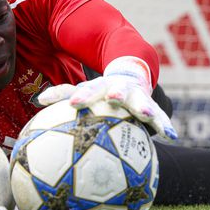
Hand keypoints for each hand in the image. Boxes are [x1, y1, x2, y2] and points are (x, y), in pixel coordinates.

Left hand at [36, 56, 177, 139]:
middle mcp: (118, 89)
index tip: (74, 103)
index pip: (88, 90)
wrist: (130, 74)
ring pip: (141, 101)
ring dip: (144, 107)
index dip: (81, 96)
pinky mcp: (151, 105)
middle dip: (114, 93)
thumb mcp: (83, 90)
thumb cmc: (100, 90)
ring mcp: (136, 96)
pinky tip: (172, 135)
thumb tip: (38, 100)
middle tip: (112, 97)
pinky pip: (160, 117)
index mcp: (99, 87)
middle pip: (116, 90)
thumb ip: (63, 94)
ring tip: (148, 115)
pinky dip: (164, 125)